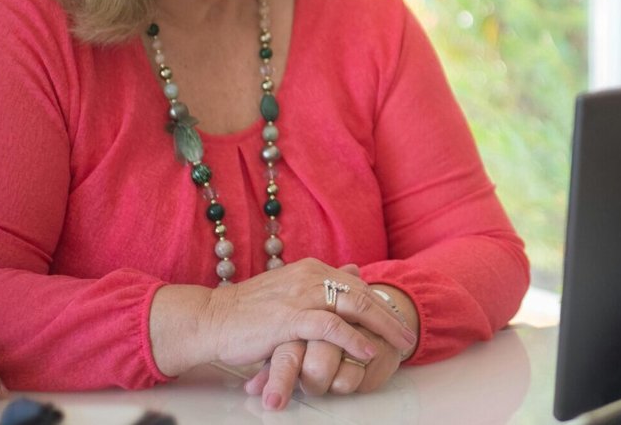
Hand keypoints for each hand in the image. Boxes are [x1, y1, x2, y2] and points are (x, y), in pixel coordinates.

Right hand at [150, 257, 415, 389]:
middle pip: (362, 293)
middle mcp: (310, 276)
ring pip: (354, 306)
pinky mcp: (289, 318)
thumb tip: (354, 269)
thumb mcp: (290, 290)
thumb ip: (322, 282)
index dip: (381, 302)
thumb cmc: (249, 312)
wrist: (210, 319)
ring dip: (382, 327)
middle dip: (390, 316)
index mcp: (312, 269)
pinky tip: (368, 351)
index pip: (357, 283)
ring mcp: (300, 296)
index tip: (399, 319)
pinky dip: (353, 339)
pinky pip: (330, 327)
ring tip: (400, 345)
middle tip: (409, 335)